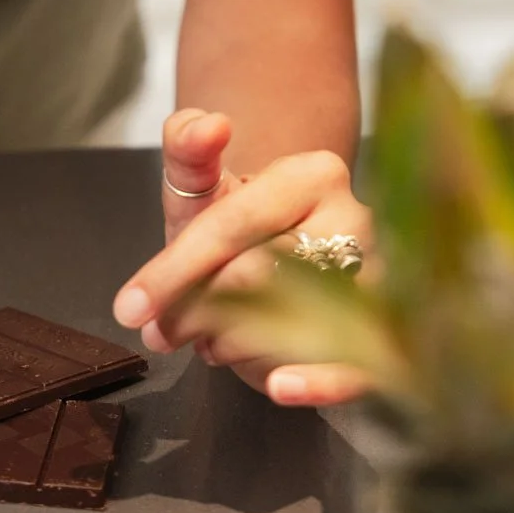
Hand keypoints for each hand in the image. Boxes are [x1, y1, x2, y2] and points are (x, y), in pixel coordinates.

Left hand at [112, 107, 374, 406]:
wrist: (285, 254)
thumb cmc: (235, 222)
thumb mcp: (201, 183)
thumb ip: (187, 146)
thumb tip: (211, 125)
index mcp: (314, 175)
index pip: (236, 226)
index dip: (175, 268)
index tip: (130, 307)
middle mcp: (357, 224)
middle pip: (259, 280)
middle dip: (197, 311)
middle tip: (165, 329)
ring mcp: (378, 284)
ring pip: (289, 328)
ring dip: (233, 345)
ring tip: (210, 339)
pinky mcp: (383, 340)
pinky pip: (355, 368)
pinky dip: (317, 382)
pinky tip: (281, 387)